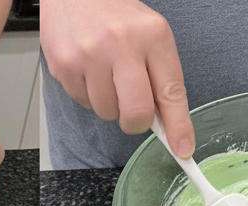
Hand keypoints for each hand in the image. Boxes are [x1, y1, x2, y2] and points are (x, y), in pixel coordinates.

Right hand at [41, 0, 192, 157]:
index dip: (178, 126)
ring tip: (104, 71)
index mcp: (153, 35)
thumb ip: (160, 78)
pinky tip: (87, 68)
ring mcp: (90, 56)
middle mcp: (122, 44)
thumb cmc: (114, 15)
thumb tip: (167, 125)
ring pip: (107, 113)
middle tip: (131, 108)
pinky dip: (88, 93)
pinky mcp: (65, 66)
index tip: (182, 148)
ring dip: (108, 102)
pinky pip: (83, 103)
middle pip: (136, 114)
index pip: (171, 92)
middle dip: (135, 121)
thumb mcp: (149, 36)